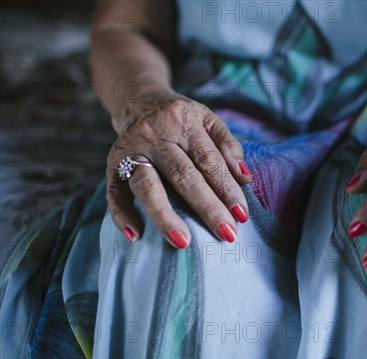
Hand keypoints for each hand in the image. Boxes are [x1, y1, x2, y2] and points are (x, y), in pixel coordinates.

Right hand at [106, 91, 252, 248]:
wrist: (139, 101)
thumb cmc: (181, 119)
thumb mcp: (209, 120)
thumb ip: (229, 146)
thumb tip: (245, 178)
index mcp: (183, 121)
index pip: (209, 160)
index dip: (227, 188)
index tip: (241, 214)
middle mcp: (155, 134)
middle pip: (182, 175)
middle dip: (206, 207)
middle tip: (226, 234)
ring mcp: (130, 150)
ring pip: (147, 186)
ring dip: (165, 216)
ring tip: (183, 241)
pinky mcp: (112, 165)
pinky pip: (114, 193)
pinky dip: (122, 215)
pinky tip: (136, 236)